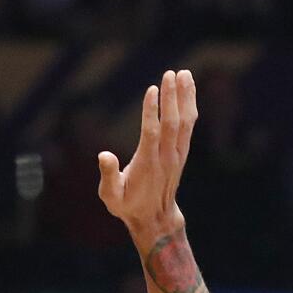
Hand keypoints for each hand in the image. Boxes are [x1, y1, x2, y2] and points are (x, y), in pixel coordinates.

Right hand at [97, 70, 197, 234]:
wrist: (155, 218)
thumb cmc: (128, 206)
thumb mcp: (111, 197)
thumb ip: (108, 176)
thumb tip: (103, 155)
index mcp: (147, 165)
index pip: (151, 134)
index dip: (151, 112)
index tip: (151, 90)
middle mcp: (165, 158)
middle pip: (171, 124)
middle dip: (171, 98)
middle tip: (169, 74)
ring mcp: (176, 154)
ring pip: (184, 123)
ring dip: (185, 98)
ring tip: (183, 74)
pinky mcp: (181, 152)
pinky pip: (188, 126)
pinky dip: (189, 106)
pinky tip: (188, 89)